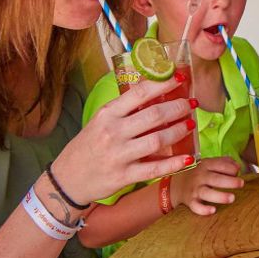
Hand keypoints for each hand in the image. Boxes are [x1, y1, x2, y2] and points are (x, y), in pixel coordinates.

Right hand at [52, 76, 195, 204]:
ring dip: (178, 131)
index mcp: (108, 114)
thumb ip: (124, 110)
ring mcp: (119, 155)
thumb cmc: (88, 146)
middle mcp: (113, 132)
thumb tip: (155, 92)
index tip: (181, 78)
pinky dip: (174, 164)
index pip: (140, 93)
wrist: (67, 179)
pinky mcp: (124, 176)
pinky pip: (154, 169)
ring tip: (190, 125)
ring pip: (157, 140)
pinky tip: (188, 158)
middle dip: (178, 107)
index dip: (164, 83)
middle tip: (191, 104)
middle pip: (154, 115)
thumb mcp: (100, 121)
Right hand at [172, 157, 243, 215]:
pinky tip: (213, 210)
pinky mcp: (190, 201)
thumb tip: (238, 167)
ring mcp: (194, 189)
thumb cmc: (199, 173)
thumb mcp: (209, 164)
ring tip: (232, 198)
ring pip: (207, 193)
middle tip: (241, 183)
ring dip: (220, 196)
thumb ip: (224, 163)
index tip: (237, 172)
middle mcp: (200, 176)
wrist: (175, 184)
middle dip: (229, 181)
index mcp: (206, 165)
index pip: (219, 165)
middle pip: (215, 179)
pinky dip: (203, 209)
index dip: (230, 168)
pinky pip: (196, 206)